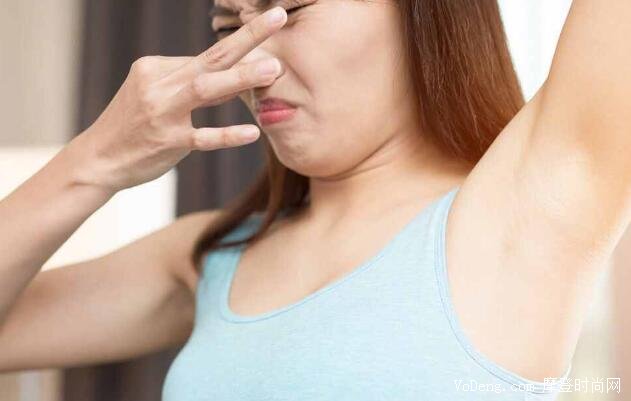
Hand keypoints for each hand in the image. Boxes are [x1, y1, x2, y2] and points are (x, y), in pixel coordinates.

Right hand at [70, 6, 287, 192]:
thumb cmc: (134, 125)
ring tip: (274, 69)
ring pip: (205, 89)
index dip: (242, 53)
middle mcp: (158, 84)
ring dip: (241, 77)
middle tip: (278, 16)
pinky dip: (227, 134)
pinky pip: (201, 137)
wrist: (98, 159)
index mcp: (155, 67)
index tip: (270, 39)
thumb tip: (238, 81)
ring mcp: (161, 112)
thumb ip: (194, 86)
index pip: (206, 58)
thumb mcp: (157, 95)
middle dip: (247, 37)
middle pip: (211, 57)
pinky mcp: (165, 142)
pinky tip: (252, 132)